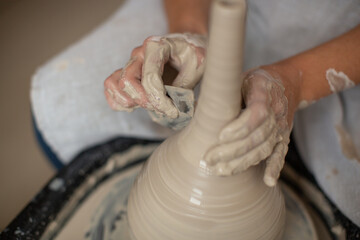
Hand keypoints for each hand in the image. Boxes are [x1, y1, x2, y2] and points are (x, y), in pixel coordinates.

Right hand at [104, 33, 205, 117]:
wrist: (187, 48)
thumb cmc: (193, 55)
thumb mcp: (198, 66)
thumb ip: (185, 85)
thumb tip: (174, 107)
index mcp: (156, 46)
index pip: (150, 78)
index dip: (160, 100)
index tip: (174, 111)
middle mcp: (139, 53)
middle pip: (127, 81)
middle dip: (145, 101)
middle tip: (164, 109)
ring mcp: (130, 63)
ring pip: (114, 84)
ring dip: (130, 102)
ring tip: (151, 106)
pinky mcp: (125, 74)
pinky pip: (110, 88)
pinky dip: (118, 101)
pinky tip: (137, 105)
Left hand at [205, 68, 299, 186]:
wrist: (288, 82)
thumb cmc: (255, 81)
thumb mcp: (239, 78)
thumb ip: (223, 93)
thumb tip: (195, 109)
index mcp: (264, 92)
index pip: (256, 113)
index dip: (240, 127)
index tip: (220, 137)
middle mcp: (276, 111)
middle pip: (258, 136)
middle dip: (233, 151)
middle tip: (209, 160)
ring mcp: (282, 126)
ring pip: (265, 148)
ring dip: (243, 162)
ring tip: (221, 171)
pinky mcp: (284, 137)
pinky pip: (281, 154)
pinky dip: (275, 168)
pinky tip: (268, 181)